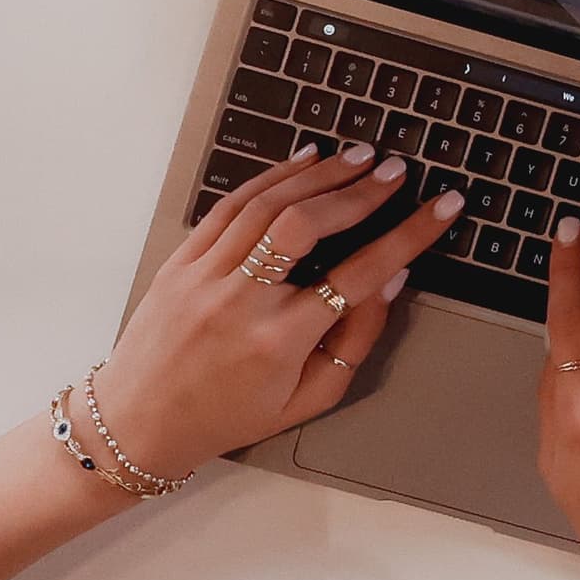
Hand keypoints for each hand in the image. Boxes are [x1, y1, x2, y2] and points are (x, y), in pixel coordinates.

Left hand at [93, 142, 465, 478]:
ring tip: (358, 157)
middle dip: (360, 191)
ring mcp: (205, 277)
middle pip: (307, 225)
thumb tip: (391, 282)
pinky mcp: (181, 262)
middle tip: (396, 171)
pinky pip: (230, 207)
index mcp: (279, 342)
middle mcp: (241, 302)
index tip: (441, 207)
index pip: (359, 274)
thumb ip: (355, 341)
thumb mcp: (307, 401)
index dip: (409, 234)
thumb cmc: (228, 416)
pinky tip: (303, 163)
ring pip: (268, 206)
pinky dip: (271, 178)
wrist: (138, 423)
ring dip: (320, 175)